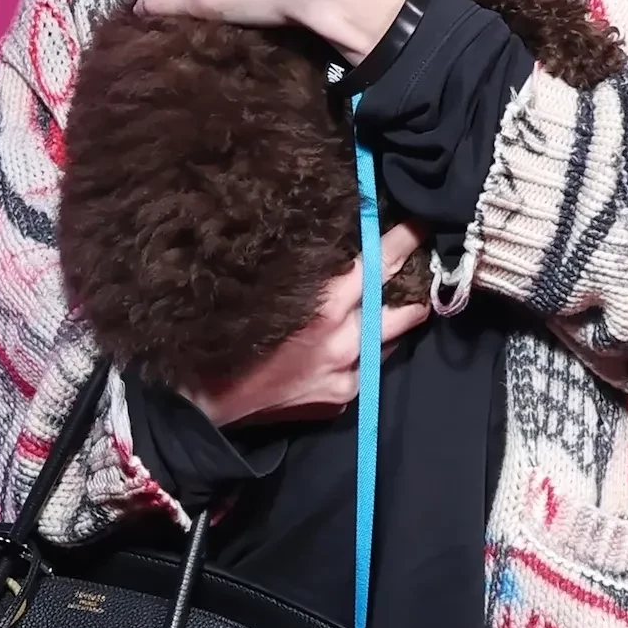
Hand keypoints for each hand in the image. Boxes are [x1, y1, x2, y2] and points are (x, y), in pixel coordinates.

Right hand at [192, 228, 426, 426]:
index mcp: (325, 308)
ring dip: (390, 322)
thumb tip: (339, 251)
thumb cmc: (225, 339)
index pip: (379, 264)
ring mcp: (347, 377)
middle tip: (423, 264)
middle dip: (413, 285)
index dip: (404, 241)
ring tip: (390, 305)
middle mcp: (345, 344)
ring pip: (389, 342)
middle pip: (400, 308)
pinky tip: (350, 346)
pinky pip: (366, 371)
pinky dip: (363, 355)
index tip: (421, 223)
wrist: (204, 404)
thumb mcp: (266, 292)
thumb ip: (310, 276)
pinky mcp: (340, 402)